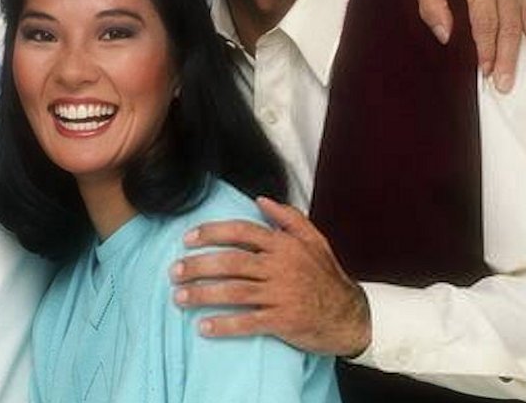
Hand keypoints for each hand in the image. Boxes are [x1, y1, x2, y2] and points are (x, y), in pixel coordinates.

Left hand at [171, 197, 369, 356]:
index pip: (241, 232)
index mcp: (283, 245)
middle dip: (198, 266)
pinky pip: (247, 322)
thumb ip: (288, 218)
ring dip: (203, 294)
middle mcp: (280, 267)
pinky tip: (203, 327)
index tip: (187, 239)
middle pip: (230, 262)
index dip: (211, 233)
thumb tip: (260, 199)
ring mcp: (281, 295)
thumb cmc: (326, 276)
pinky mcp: (283, 321)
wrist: (351, 315)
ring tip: (179, 297)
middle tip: (174, 272)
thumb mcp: (315, 241)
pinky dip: (224, 325)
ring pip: (234, 292)